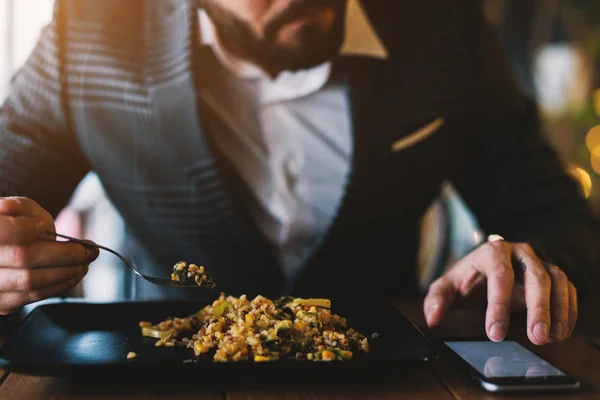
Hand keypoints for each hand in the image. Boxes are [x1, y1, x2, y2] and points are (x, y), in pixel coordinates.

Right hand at [0, 197, 98, 314]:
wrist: (4, 249)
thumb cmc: (13, 225)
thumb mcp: (18, 209)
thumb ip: (22, 207)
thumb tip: (33, 224)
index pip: (8, 230)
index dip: (31, 229)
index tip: (49, 228)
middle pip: (24, 257)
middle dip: (66, 254)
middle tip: (89, 250)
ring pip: (30, 281)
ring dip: (66, 273)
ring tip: (84, 263)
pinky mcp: (2, 302)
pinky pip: (32, 296)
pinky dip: (59, 286)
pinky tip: (73, 275)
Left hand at [424, 239, 576, 344]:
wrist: (484, 266)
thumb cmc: (466, 278)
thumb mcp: (447, 286)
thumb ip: (436, 300)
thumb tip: (433, 318)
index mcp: (492, 252)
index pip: (499, 276)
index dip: (498, 305)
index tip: (495, 333)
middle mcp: (520, 253)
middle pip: (535, 277)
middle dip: (538, 308)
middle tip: (536, 337)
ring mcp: (539, 261)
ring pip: (556, 281)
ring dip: (557, 311)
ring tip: (550, 337)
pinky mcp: (553, 273)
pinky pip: (567, 289)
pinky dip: (567, 311)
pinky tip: (560, 332)